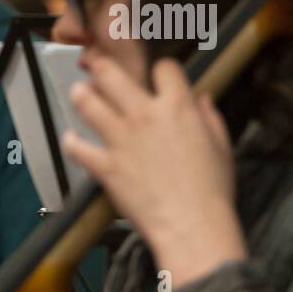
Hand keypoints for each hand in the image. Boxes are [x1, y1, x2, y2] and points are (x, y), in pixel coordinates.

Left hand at [63, 52, 246, 286]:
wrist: (191, 224)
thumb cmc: (211, 191)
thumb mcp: (221, 146)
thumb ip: (209, 118)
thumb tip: (203, 99)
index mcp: (178, 107)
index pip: (164, 68)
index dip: (162, 69)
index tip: (158, 76)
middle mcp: (145, 116)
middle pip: (112, 74)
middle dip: (102, 67)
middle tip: (98, 68)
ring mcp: (120, 139)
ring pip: (87, 102)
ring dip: (81, 95)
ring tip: (80, 93)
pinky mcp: (104, 164)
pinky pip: (76, 147)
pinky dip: (71, 142)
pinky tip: (72, 139)